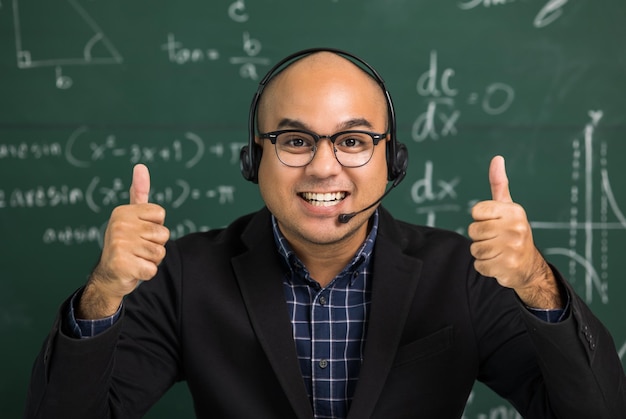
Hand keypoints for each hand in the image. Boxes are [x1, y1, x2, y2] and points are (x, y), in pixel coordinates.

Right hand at [78, 164, 169, 318]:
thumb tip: (140, 166)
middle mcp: (119, 225)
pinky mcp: (122, 265)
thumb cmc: (125, 245)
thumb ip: (139, 193)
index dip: (156, 228)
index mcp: (123, 212)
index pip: (161, 215)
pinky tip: (133, 270)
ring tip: (136, 259)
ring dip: (151, 260)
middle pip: (163, 234)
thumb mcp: (132, 217)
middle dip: (155, 246)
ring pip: (159, 252)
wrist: (108, 276)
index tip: (139, 233)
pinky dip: (147, 273)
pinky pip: (152, 269)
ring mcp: (119, 245)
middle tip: (137, 249)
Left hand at [468, 156, 561, 308]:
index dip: (480, 219)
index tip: (493, 222)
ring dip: (482, 253)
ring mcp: (513, 248)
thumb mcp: (507, 207)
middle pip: (473, 231)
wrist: (529, 266)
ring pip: (475, 249)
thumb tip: (497, 158)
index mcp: (513, 211)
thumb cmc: (512, 231)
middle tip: (496, 240)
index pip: (476, 211)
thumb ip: (499, 184)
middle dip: (480, 238)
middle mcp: (516, 227)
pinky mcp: (508, 266)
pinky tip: (498, 263)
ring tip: (497, 251)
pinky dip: (484, 267)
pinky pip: (479, 265)